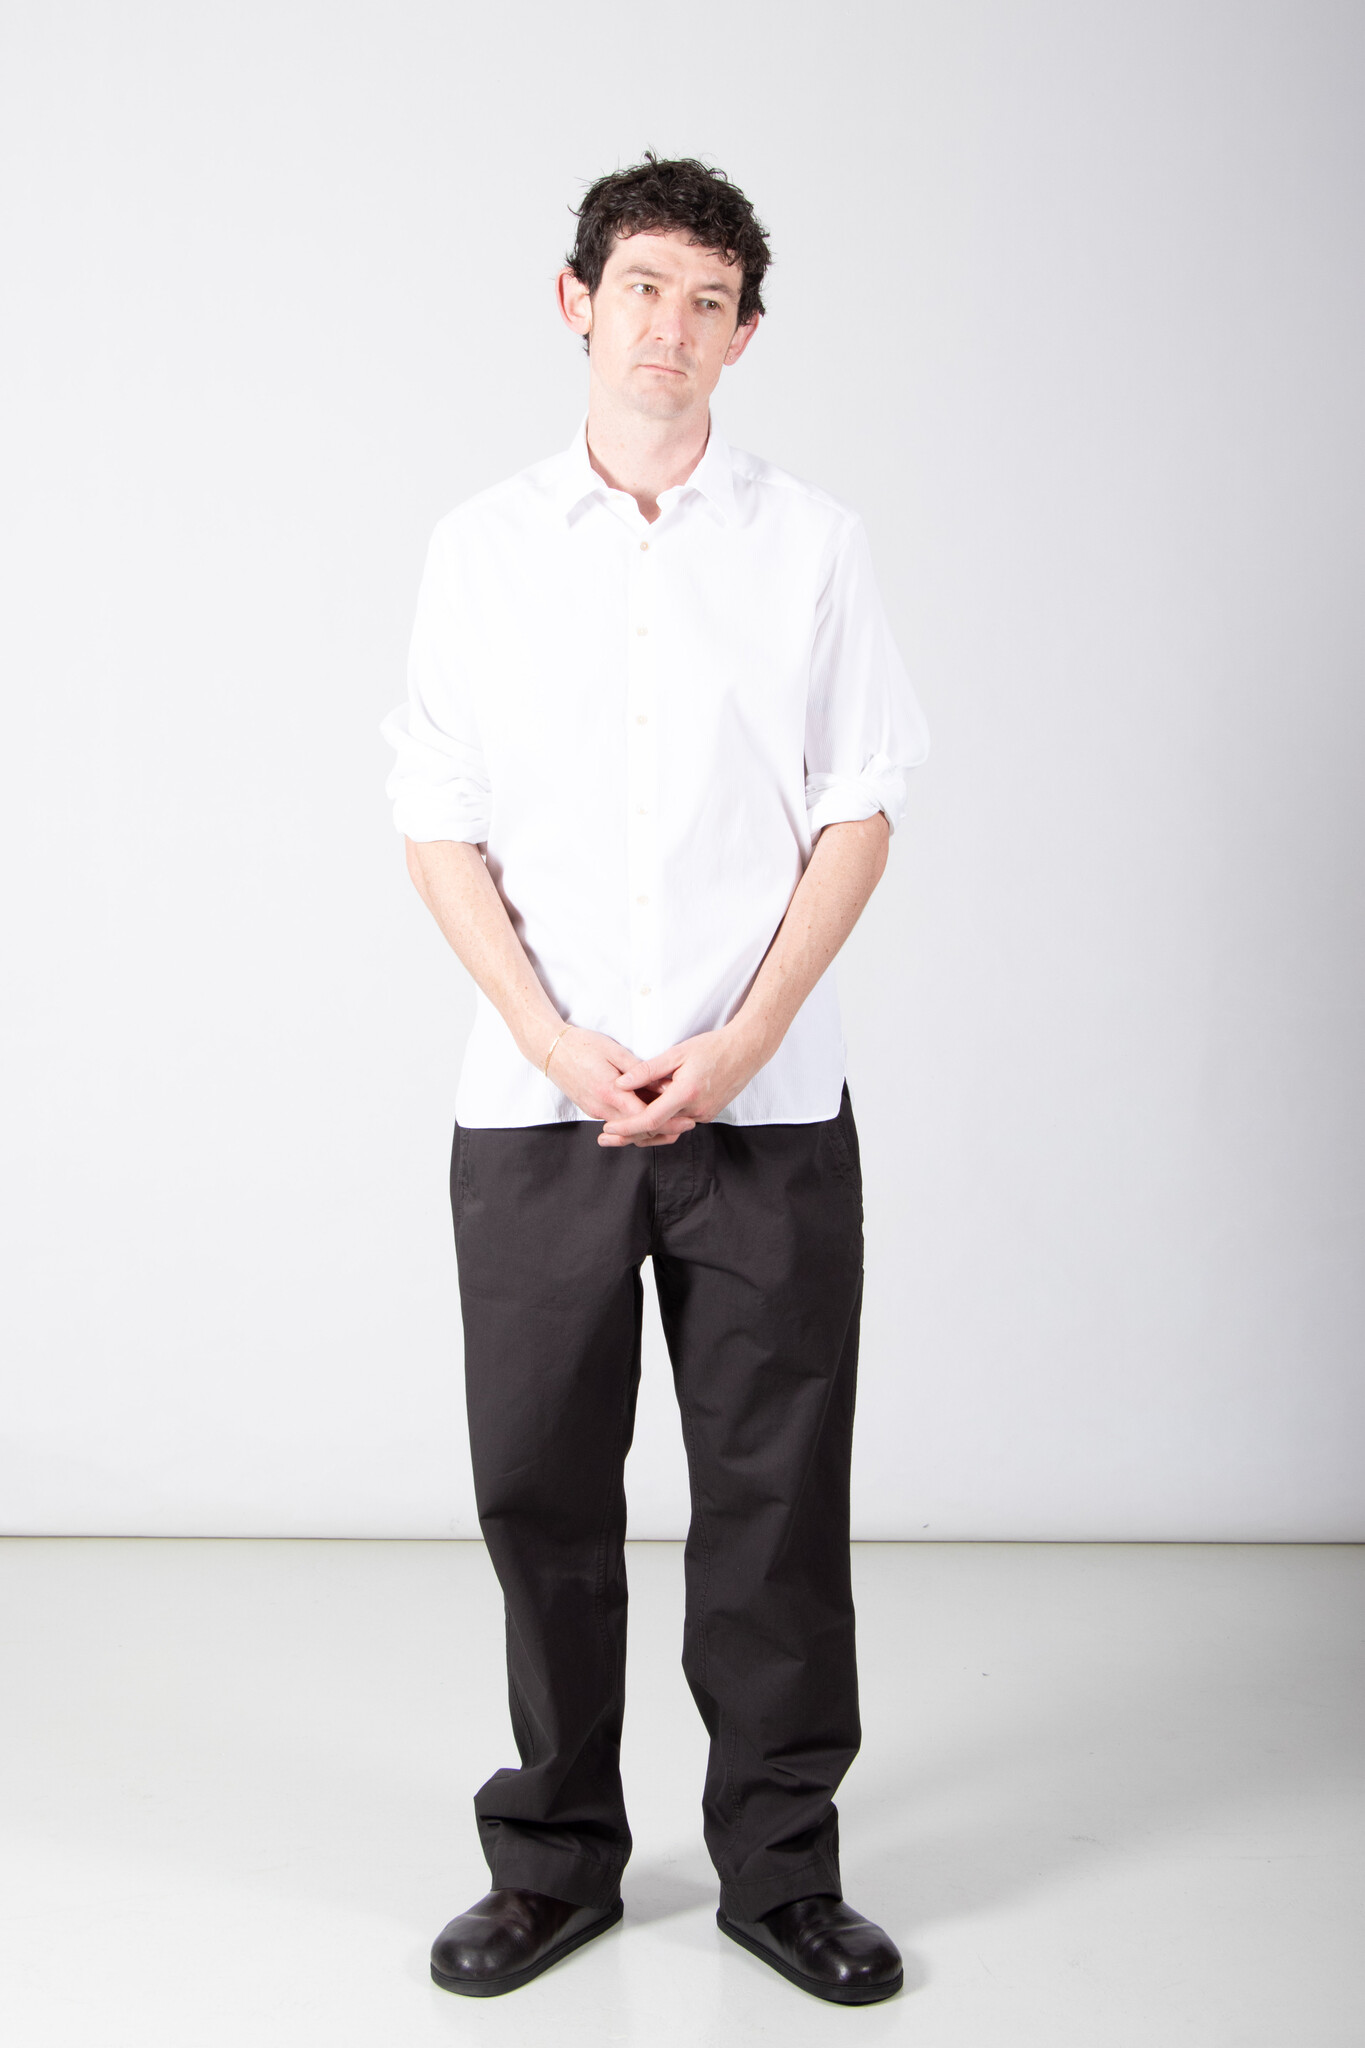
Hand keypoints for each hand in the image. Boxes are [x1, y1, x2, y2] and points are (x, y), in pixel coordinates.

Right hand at [544, 1026, 698, 1144]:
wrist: (549, 1050)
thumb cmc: (581, 1045)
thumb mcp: (614, 1051)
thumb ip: (639, 1070)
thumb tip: (663, 1083)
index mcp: (610, 1093)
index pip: (645, 1116)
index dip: (669, 1120)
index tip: (687, 1117)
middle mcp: (602, 1108)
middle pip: (639, 1130)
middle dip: (665, 1130)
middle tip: (688, 1124)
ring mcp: (595, 1111)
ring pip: (628, 1130)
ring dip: (651, 1129)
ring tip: (675, 1124)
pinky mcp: (592, 1110)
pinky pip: (619, 1123)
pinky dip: (636, 1124)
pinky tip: (651, 1116)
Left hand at [598, 1024, 767, 1146]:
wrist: (747, 1050)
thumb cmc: (713, 1047)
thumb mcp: (677, 1053)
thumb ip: (647, 1070)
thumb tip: (621, 1083)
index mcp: (686, 1094)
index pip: (651, 1119)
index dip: (627, 1126)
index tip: (608, 1129)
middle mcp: (697, 1110)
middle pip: (657, 1130)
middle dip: (629, 1136)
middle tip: (605, 1138)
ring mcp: (704, 1115)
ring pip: (668, 1130)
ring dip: (644, 1132)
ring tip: (619, 1133)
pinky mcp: (708, 1114)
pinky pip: (679, 1124)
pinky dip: (661, 1125)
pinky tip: (645, 1121)